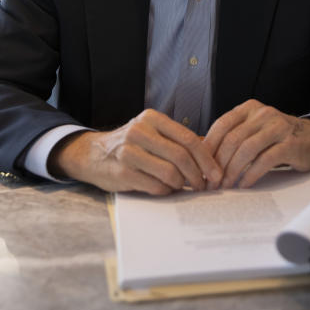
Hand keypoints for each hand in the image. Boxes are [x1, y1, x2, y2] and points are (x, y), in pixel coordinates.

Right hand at [49, 109, 222, 194]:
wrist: (93, 155)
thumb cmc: (132, 145)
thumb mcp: (153, 134)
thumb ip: (179, 141)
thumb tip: (213, 156)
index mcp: (152, 118)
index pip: (188, 138)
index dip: (206, 158)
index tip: (217, 173)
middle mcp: (139, 131)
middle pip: (181, 156)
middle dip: (198, 175)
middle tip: (204, 186)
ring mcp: (129, 152)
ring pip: (170, 173)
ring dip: (183, 184)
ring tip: (185, 187)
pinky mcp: (122, 173)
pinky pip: (155, 186)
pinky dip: (167, 190)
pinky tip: (168, 189)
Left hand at [204, 100, 309, 188]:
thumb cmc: (278, 137)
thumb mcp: (254, 130)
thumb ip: (233, 137)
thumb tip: (202, 156)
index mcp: (249, 108)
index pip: (222, 124)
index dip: (209, 146)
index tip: (200, 166)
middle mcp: (263, 114)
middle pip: (232, 138)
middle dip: (218, 163)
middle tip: (211, 182)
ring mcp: (278, 127)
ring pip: (247, 149)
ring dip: (232, 171)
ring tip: (225, 186)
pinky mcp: (290, 144)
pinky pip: (264, 160)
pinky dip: (251, 174)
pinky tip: (244, 185)